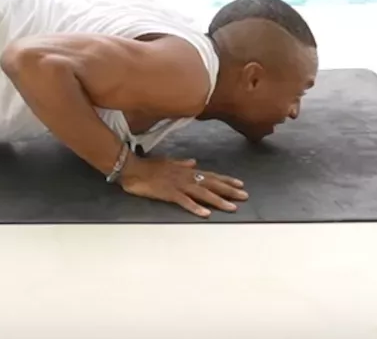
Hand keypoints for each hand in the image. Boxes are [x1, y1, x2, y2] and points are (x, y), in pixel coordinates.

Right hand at [118, 154, 246, 217]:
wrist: (132, 168)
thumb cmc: (148, 166)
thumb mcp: (168, 161)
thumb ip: (182, 163)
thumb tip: (194, 163)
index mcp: (186, 171)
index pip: (211, 175)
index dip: (226, 180)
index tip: (240, 184)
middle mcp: (186, 177)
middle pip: (212, 184)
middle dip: (229, 190)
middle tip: (244, 196)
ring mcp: (178, 185)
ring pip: (203, 193)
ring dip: (218, 201)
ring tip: (232, 208)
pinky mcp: (169, 193)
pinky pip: (184, 201)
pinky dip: (195, 207)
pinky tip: (205, 214)